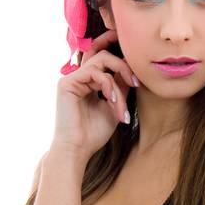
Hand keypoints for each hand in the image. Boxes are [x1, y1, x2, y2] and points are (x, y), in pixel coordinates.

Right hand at [52, 29, 137, 158]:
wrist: (78, 150)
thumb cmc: (94, 134)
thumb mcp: (114, 107)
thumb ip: (121, 88)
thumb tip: (133, 70)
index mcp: (88, 83)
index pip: (104, 60)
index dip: (121, 59)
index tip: (137, 78)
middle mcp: (79, 78)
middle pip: (104, 55)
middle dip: (124, 66)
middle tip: (136, 83)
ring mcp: (72, 78)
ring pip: (101, 61)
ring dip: (117, 84)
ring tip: (120, 106)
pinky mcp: (67, 83)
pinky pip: (94, 72)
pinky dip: (108, 85)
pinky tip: (112, 101)